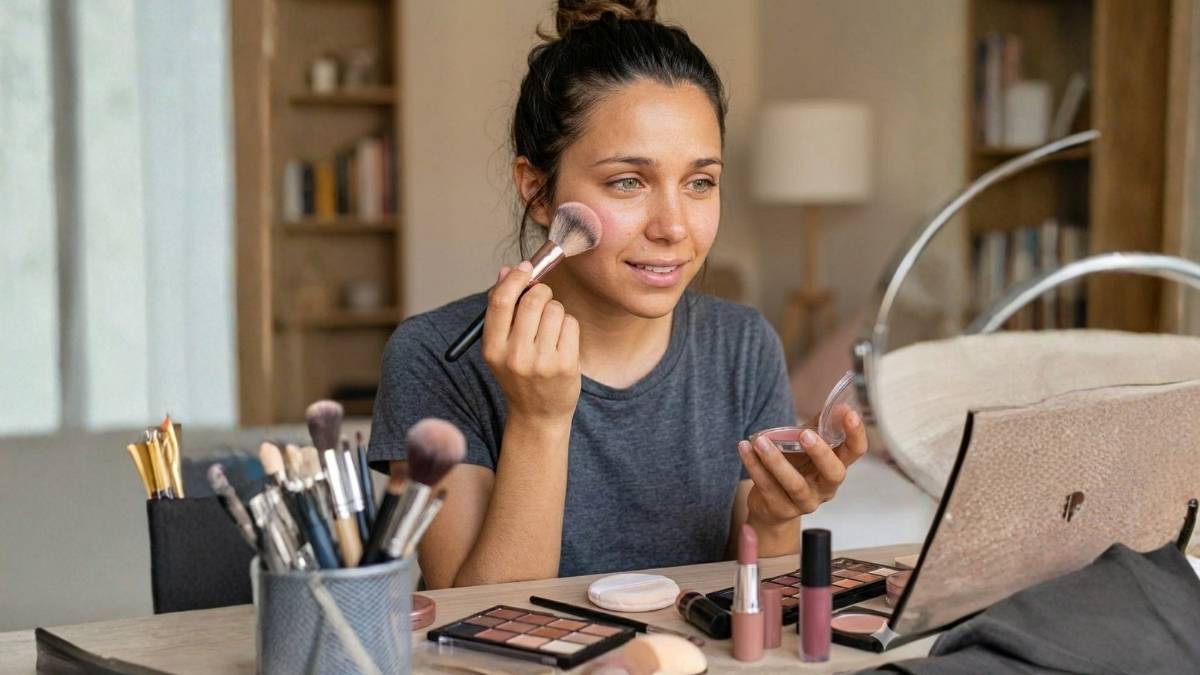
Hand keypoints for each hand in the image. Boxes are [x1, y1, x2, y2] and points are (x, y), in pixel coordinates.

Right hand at [481, 261, 580, 420]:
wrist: (538, 414)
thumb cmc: (519, 374)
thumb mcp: (501, 347)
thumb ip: (501, 309)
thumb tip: (506, 270)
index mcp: (492, 349)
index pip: (500, 302)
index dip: (515, 278)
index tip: (524, 267)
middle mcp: (515, 356)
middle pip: (531, 301)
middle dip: (541, 291)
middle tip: (542, 296)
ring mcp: (541, 362)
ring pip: (555, 309)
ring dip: (555, 309)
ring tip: (551, 326)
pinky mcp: (565, 365)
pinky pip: (570, 324)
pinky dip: (568, 324)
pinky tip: (561, 340)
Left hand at [737, 406, 867, 526]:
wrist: (772, 505)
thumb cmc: (795, 468)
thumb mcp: (806, 447)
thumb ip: (819, 426)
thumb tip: (835, 404)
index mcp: (836, 467)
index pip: (855, 452)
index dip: (855, 434)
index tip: (848, 413)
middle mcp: (826, 488)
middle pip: (833, 473)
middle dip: (821, 453)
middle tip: (805, 434)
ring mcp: (805, 502)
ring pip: (794, 483)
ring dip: (776, 461)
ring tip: (760, 441)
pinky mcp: (781, 509)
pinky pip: (767, 487)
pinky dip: (754, 466)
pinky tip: (744, 448)